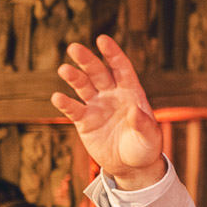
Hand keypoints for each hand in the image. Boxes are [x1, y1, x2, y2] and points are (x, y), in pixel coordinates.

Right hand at [51, 36, 165, 188]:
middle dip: (87, 60)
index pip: (121, 69)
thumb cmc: (145, 147)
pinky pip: (73, 109)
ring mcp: (96, 106)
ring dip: (73, 77)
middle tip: (74, 48)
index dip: (113, 54)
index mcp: (131, 93)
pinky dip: (65, 103)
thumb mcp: (149, 137)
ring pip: (82, 87)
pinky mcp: (84, 121)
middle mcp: (112, 95)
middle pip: (98, 73)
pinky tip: (57, 97)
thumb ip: (143, 123)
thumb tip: (134, 110)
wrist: (131, 166)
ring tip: (64, 69)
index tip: (102, 39)